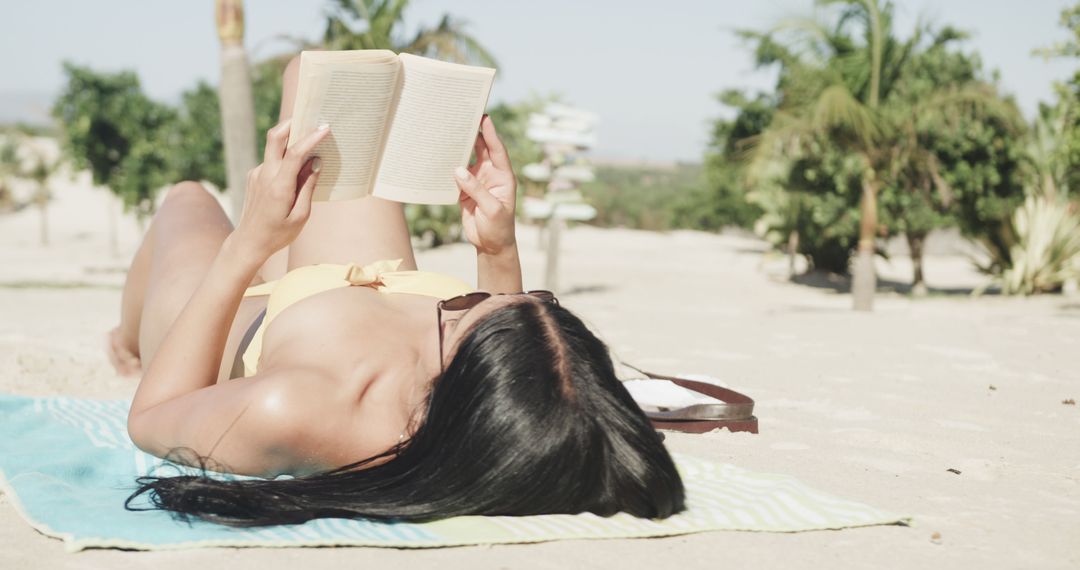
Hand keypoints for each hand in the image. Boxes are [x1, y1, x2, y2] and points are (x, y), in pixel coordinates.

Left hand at [234, 119, 330, 258]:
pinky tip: (296, 169)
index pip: (295, 154)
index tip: (325, 128)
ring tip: (309, 145)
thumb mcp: (300, 216)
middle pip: (275, 137)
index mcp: (278, 187)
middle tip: (309, 116)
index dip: (310, 138)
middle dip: (292, 123)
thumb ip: (308, 187)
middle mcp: (264, 175)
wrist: (249, 242)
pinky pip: (272, 161)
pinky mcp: (253, 176)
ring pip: (274, 149)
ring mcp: (256, 174)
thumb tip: (315, 163)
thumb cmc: (278, 233)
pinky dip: (285, 159)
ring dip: (290, 142)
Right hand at [456, 115, 516, 255]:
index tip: (485, 118)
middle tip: (463, 116)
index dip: (491, 134)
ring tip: (449, 130)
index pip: (498, 151)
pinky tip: (439, 155)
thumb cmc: (499, 227)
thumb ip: (476, 189)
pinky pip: (455, 175)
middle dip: (474, 133)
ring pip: (467, 159)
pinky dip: (448, 166)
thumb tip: (458, 170)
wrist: (490, 245)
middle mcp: (491, 175)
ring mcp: (477, 181)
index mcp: (503, 176)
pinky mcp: (465, 190)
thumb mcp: (492, 209)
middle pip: (482, 149)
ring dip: (460, 147)